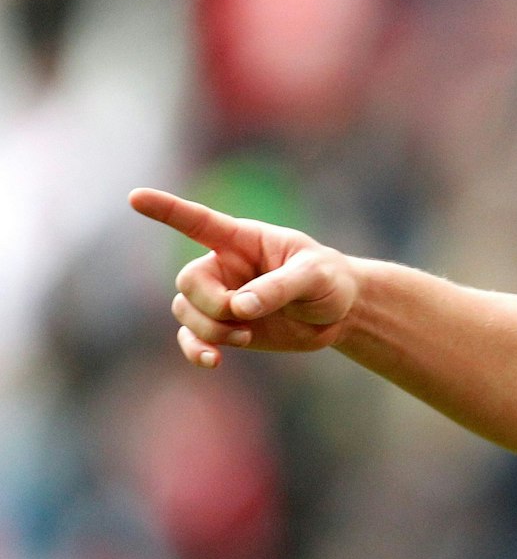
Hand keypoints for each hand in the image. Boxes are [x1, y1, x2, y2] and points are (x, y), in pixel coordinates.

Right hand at [129, 188, 360, 367]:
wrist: (339, 313)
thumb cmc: (329, 281)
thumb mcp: (314, 276)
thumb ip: (278, 287)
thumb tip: (239, 307)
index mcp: (243, 241)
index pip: (200, 222)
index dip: (168, 210)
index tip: (136, 197)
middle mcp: (224, 266)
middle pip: (189, 282)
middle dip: (211, 304)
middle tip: (245, 316)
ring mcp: (221, 297)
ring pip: (185, 311)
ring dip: (210, 330)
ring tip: (246, 337)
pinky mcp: (225, 326)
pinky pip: (191, 337)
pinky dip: (195, 349)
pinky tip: (212, 361)